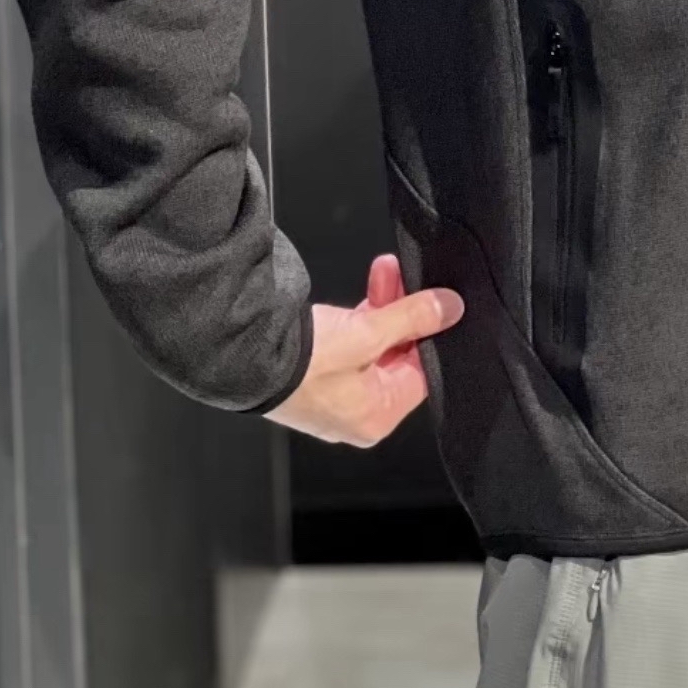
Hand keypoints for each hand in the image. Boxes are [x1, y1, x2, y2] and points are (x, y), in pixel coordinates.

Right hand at [265, 254, 464, 446]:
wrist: (238, 356)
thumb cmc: (298, 363)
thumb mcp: (366, 334)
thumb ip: (411, 318)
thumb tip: (450, 308)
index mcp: (376, 418)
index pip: (422, 374)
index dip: (429, 334)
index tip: (436, 303)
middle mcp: (357, 414)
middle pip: (398, 357)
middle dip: (403, 313)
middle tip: (404, 278)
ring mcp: (334, 396)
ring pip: (374, 347)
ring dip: (381, 308)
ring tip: (384, 270)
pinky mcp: (315, 376)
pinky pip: (350, 346)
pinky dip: (358, 318)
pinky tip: (364, 290)